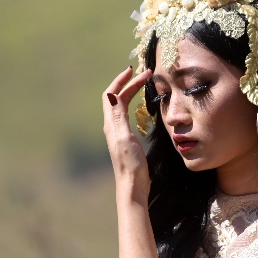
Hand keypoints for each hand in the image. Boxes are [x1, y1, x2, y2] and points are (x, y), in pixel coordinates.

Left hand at [102, 67, 152, 203]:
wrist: (132, 187)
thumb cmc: (130, 164)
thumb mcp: (124, 138)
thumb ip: (118, 117)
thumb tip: (111, 94)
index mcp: (112, 124)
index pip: (111, 95)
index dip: (120, 81)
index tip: (134, 71)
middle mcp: (113, 126)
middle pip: (117, 98)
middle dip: (129, 84)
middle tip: (146, 75)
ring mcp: (119, 133)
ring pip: (122, 105)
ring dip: (131, 92)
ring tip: (144, 84)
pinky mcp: (126, 140)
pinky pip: (128, 115)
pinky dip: (134, 104)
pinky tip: (143, 108)